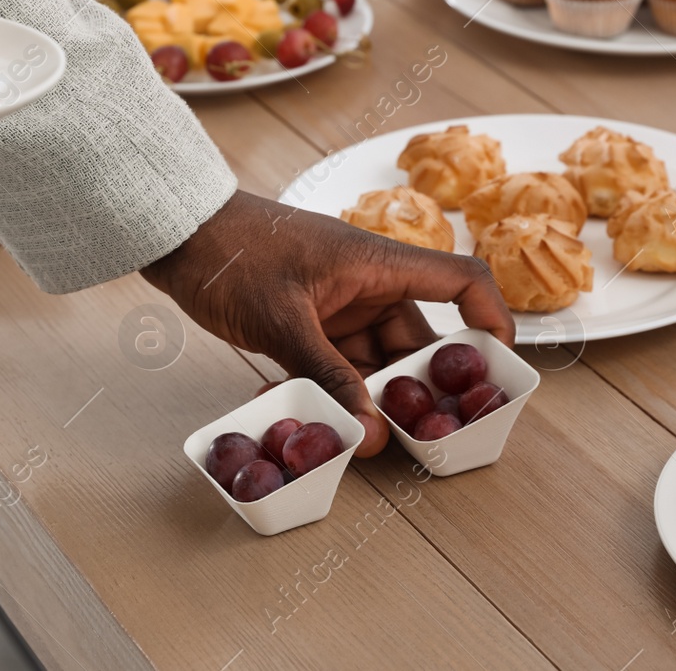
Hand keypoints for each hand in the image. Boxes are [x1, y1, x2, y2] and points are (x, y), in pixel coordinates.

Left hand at [142, 191, 513, 455]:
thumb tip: (371, 431)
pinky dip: (336, 393)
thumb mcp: (281, 320)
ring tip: (369, 442)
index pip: (461, 280)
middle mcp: (371, 284)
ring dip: (374, 400)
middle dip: (422, 388)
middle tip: (423, 435)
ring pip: (378, 362)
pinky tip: (322, 422)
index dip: (492, 319)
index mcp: (379, 262)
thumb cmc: (232, 254)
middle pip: (420, 339)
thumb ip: (326, 376)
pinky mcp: (312, 325)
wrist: (176, 233)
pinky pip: (340, 366)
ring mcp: (341, 306)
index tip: (499, 369)